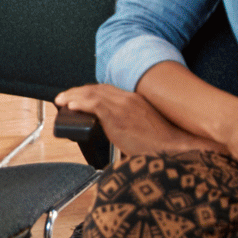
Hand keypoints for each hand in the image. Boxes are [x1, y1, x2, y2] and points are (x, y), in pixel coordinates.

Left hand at [55, 84, 216, 157]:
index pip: (106, 90)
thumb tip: (116, 131)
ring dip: (73, 97)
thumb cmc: (162, 144)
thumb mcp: (145, 126)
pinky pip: (94, 105)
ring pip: (92, 94)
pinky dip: (80, 103)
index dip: (88, 92)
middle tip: (63, 98)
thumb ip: (129, 123)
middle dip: (76, 92)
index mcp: (135, 100)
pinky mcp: (119, 116)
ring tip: (61, 101)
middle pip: (96, 89)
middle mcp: (128, 99)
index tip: (77, 96)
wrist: (175, 149)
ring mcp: (123, 106)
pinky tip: (70, 106)